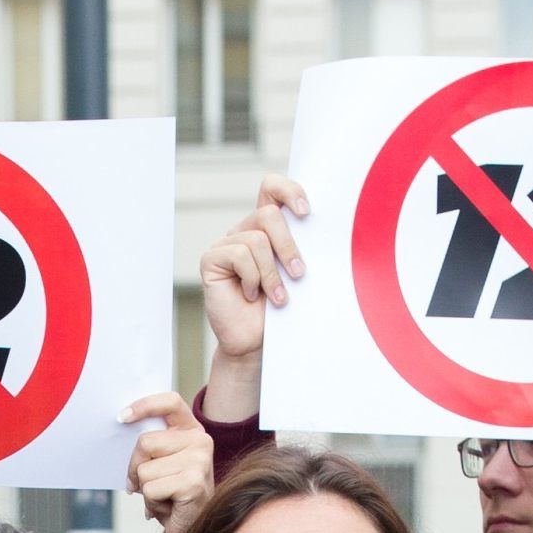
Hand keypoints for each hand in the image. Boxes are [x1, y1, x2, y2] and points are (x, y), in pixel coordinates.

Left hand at [126, 390, 211, 532]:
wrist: (193, 529)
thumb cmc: (173, 496)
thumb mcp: (161, 464)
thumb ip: (150, 445)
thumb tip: (123, 425)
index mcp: (192, 431)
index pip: (170, 402)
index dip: (145, 405)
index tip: (122, 417)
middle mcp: (201, 441)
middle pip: (145, 442)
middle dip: (136, 467)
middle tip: (146, 484)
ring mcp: (200, 461)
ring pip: (145, 470)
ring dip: (146, 490)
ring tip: (164, 497)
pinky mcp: (194, 483)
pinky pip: (150, 489)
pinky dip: (152, 504)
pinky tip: (169, 507)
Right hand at [196, 175, 307, 418]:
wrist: (256, 344)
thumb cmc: (280, 311)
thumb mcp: (296, 274)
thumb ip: (301, 247)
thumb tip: (320, 225)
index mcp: (266, 228)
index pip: (272, 189)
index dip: (288, 190)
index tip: (306, 212)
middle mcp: (245, 231)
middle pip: (269, 214)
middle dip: (289, 245)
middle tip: (300, 273)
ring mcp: (226, 244)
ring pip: (257, 239)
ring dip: (273, 273)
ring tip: (278, 297)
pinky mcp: (212, 260)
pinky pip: (238, 255)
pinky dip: (252, 279)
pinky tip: (250, 296)